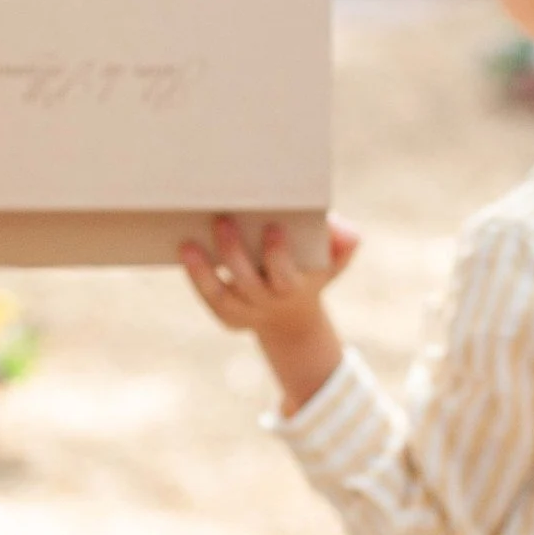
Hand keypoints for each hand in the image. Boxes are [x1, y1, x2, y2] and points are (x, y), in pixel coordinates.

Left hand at [181, 216, 359, 414]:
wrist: (294, 315)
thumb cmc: (312, 267)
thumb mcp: (332, 259)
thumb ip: (343, 243)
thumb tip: (348, 234)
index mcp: (298, 287)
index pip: (285, 277)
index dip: (277, 255)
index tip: (273, 226)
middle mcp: (271, 302)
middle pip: (249, 284)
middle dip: (235, 253)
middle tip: (222, 219)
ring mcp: (247, 311)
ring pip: (223, 295)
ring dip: (204, 271)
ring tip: (190, 243)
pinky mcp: (228, 314)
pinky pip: (210, 299)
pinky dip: (196, 278)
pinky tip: (185, 250)